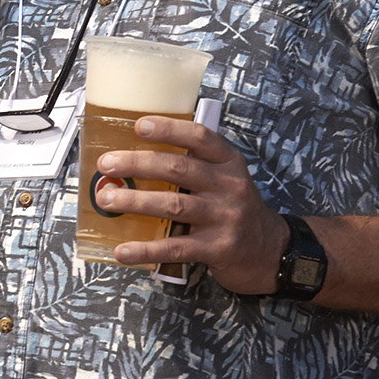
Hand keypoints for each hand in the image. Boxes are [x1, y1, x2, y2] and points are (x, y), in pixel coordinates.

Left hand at [93, 117, 288, 294]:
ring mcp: (225, 218)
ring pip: (173, 205)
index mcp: (228, 163)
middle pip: (178, 169)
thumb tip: (136, 157)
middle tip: (107, 164)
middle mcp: (229, 187)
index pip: (200, 137)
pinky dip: (146, 249)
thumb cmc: (235, 209)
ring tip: (106, 200)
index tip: (139, 126)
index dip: (169, 129)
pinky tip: (123, 250)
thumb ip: (195, 167)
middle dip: (138, 164)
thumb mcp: (226, 179)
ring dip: (135, 201)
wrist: (272, 252)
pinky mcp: (218, 249)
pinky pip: (176, 247)